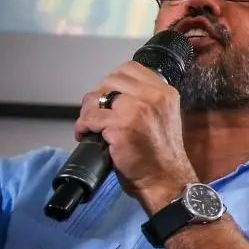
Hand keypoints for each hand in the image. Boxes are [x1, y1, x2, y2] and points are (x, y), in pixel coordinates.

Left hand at [73, 61, 196, 212]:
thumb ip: (147, 101)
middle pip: (110, 80)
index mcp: (165, 93)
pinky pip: (89, 118)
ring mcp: (136, 110)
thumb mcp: (164, 117)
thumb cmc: (162, 154)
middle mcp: (153, 97)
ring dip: (88, 111)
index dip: (114, 81)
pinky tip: (85, 135)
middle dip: (98, 95)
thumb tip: (114, 93)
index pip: (130, 69)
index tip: (110, 98)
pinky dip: (82, 127)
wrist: (166, 180)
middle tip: (97, 113)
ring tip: (90, 125)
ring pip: (97, 96)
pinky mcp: (120, 126)